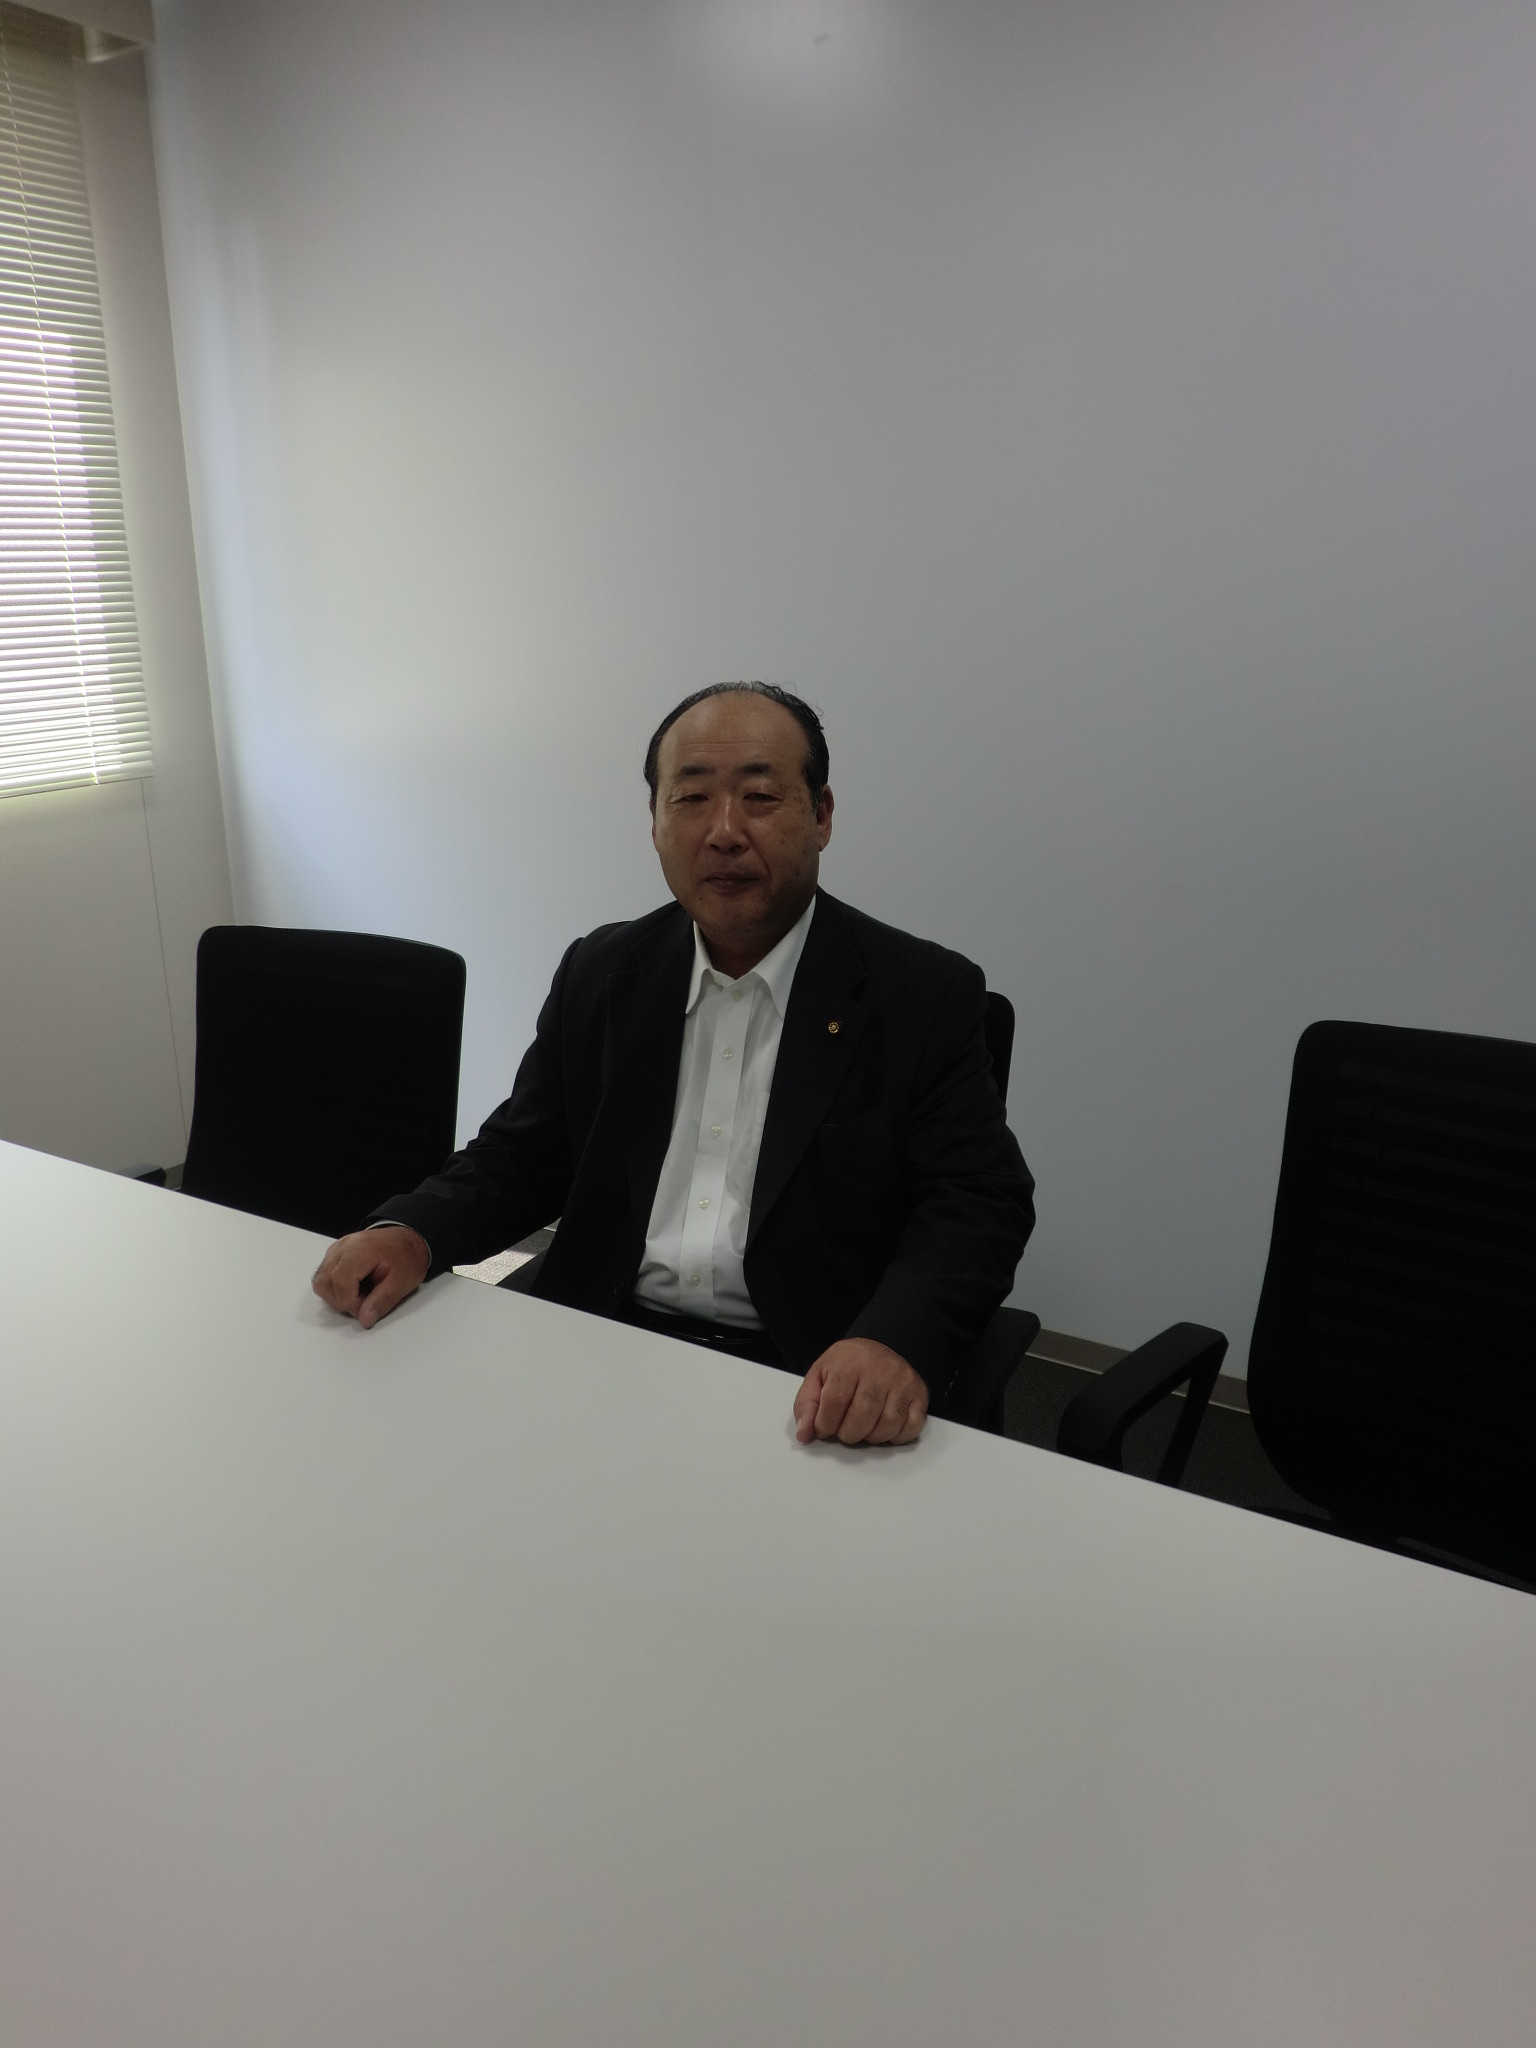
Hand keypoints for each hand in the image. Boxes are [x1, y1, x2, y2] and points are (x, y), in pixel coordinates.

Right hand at [311, 1226, 429, 1328]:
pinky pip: (324, 1275)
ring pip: (320, 1280)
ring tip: (359, 1295)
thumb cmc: (406, 1257)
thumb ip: (382, 1302)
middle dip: (342, 1301)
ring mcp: (337, 1249)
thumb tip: (364, 1319)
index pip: (340, 1281)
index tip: (366, 1309)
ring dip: (336, 1295)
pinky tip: (354, 1287)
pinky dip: (335, 1287)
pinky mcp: (335, 1254)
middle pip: (324, 1282)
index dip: (351, 1303)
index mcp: (361, 1250)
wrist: (407, 1240)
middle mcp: (344, 1247)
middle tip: (365, 1302)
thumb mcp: (402, 1282)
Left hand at [793, 1338, 927, 1446]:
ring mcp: (902, 1381)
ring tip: (862, 1428)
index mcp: (849, 1363)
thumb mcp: (818, 1377)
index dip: (825, 1425)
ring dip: (871, 1437)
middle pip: (862, 1417)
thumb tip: (804, 1435)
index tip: (824, 1428)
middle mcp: (879, 1369)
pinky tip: (883, 1428)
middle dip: (848, 1434)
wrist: (874, 1351)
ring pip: (888, 1425)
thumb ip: (806, 1405)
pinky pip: (912, 1426)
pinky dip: (897, 1436)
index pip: (834, 1404)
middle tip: (843, 1430)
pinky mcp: (919, 1393)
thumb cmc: (845, 1366)